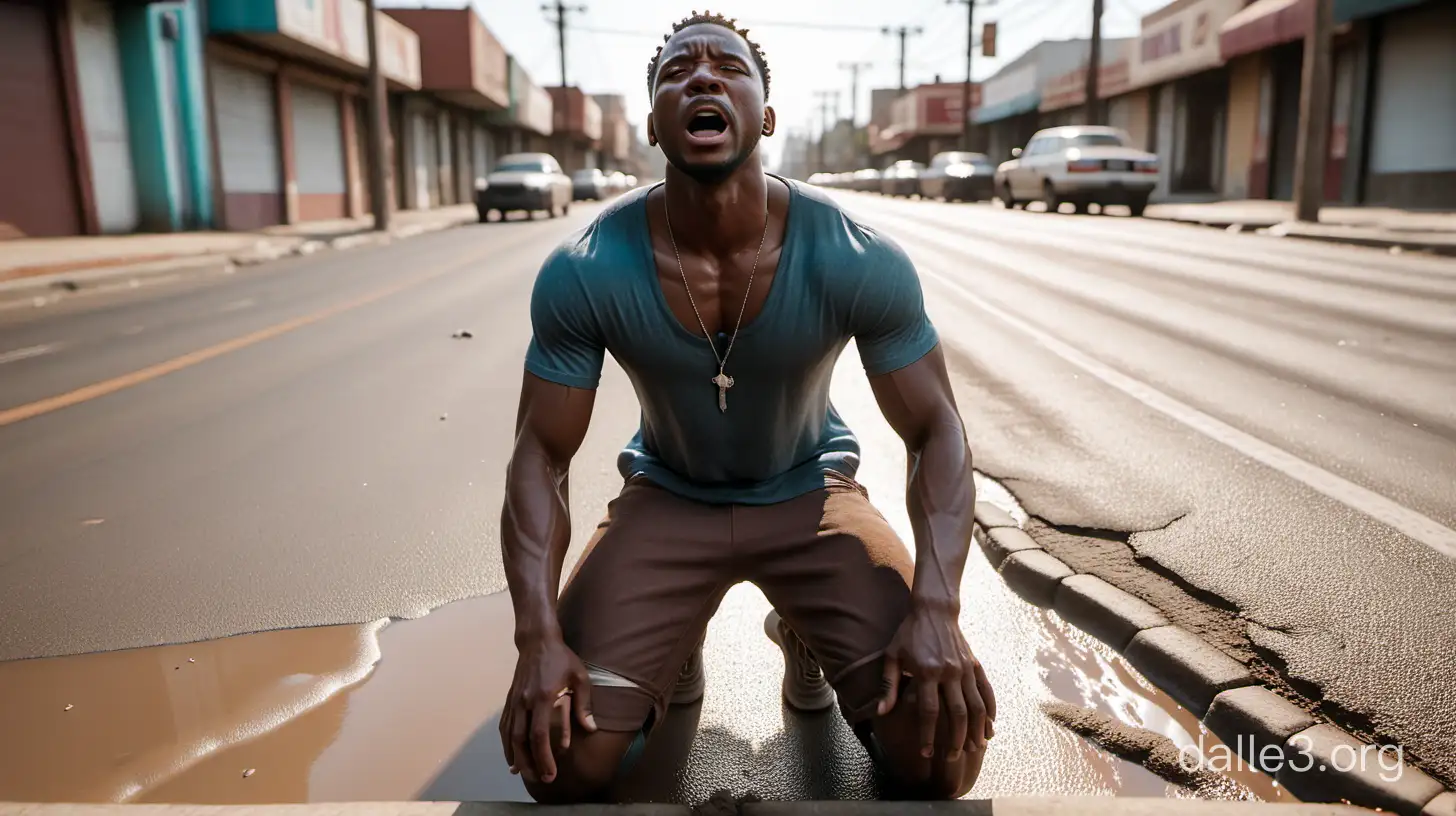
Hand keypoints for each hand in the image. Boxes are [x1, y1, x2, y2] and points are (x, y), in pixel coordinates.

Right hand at [500, 634, 596, 783]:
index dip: (544, 756)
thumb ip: (584, 704)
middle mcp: (524, 701)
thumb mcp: (579, 677)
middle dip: (529, 762)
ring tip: (523, 773)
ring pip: (509, 735)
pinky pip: (504, 726)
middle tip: (539, 779)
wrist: (537, 641)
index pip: (539, 734)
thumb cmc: (562, 658)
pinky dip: (506, 743)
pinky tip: (511, 755)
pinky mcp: (509, 699)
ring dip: (515, 756)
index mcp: (542, 697)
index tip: (550, 773)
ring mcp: (514, 700)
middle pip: (521, 740)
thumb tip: (591, 729)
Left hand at [876, 601, 995, 762]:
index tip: (926, 753)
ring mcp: (965, 668)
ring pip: (976, 705)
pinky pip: (986, 691)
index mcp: (926, 672)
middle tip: (952, 758)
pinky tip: (991, 726)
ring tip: (976, 748)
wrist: (934, 610)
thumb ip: (888, 685)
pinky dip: (991, 710)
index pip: (929, 711)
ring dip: (977, 729)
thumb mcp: (892, 656)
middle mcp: (949, 672)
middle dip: (956, 739)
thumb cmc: (909, 634)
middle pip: (957, 713)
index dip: (928, 735)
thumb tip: (881, 712)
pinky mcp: (975, 664)